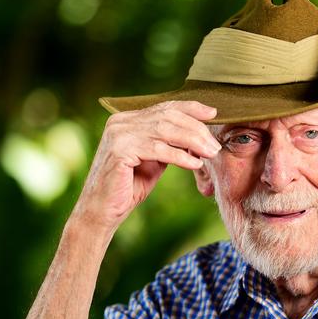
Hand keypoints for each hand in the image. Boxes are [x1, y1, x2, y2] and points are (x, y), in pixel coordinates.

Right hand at [70, 101, 220, 233]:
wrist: (102, 211)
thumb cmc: (128, 187)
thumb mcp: (153, 160)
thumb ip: (168, 144)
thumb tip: (197, 136)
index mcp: (127, 119)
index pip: (164, 107)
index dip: (191, 108)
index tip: (213, 113)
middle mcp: (120, 121)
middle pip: (168, 117)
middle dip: (197, 129)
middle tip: (215, 145)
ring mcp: (118, 134)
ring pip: (165, 130)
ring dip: (193, 142)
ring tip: (211, 153)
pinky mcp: (119, 151)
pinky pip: (158, 149)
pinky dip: (180, 156)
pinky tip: (195, 164)